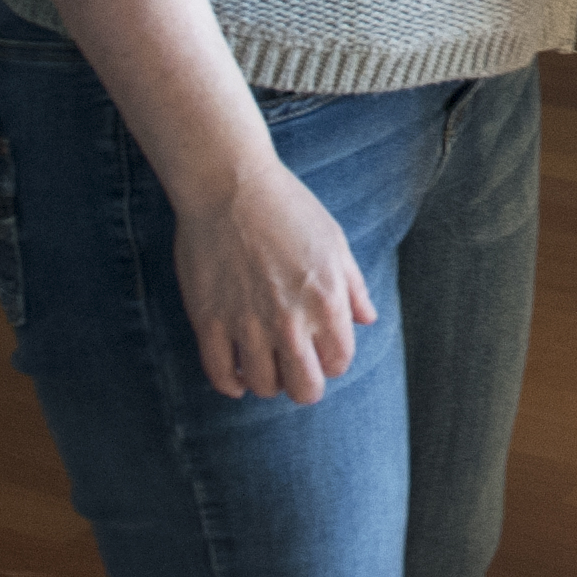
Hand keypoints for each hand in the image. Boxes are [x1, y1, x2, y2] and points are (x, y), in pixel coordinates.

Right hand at [173, 153, 377, 402]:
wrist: (230, 186)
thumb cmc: (288, 208)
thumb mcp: (335, 242)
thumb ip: (354, 287)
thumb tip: (367, 319)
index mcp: (327, 302)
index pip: (338, 363)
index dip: (332, 361)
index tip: (321, 350)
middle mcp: (289, 322)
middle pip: (304, 390)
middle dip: (304, 385)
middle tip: (296, 369)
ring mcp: (247, 325)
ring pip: (262, 386)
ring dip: (267, 381)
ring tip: (266, 364)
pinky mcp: (209, 322)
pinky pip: (219, 374)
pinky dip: (229, 383)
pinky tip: (236, 373)